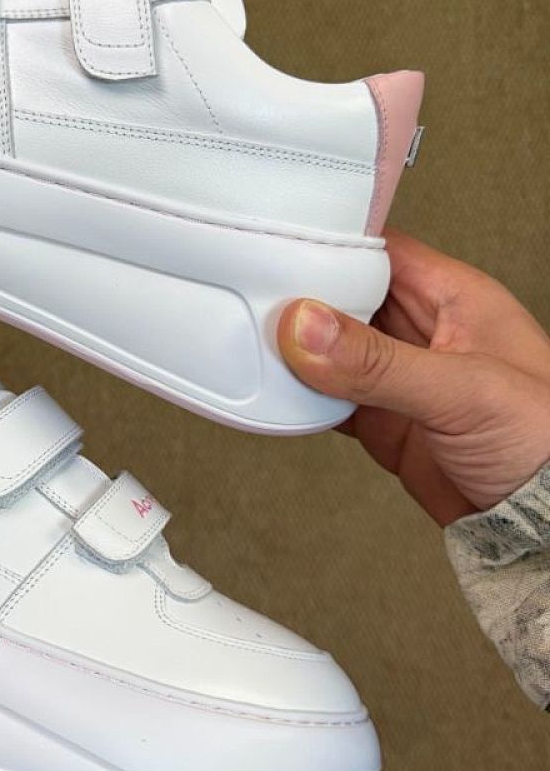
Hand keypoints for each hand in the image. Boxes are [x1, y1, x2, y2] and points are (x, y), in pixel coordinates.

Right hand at [278, 230, 549, 525]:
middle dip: (301, 297)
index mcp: (455, 299)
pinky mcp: (382, 421)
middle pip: (346, 296)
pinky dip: (299, 397)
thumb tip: (304, 327)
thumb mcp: (462, 390)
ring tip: (251, 341)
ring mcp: (400, 379)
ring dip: (295, 351)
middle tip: (251, 298)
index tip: (280, 247)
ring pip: (330, 349)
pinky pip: (327, 398)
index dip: (333, 245)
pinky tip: (276, 391)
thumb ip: (379, 362)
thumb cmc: (545, 442)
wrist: (541, 525)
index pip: (381, 251)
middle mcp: (424, 332)